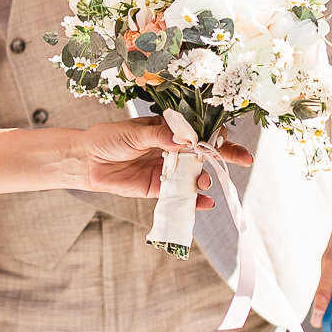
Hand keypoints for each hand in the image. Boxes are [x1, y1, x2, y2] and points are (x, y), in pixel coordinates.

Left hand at [77, 117, 252, 204]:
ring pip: (195, 175)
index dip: (215, 134)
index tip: (223, 138)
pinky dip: (194, 200)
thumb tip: (183, 139)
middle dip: (226, 155)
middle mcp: (173, 149)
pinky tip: (205, 203)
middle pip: (204, 152)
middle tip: (245, 159)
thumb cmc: (109, 139)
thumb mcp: (134, 133)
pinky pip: (181, 195)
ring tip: (206, 183)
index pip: (199, 129)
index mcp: (169, 129)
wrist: (87, 161)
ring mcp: (168, 169)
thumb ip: (159, 136)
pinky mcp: (159, 188)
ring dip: (205, 179)